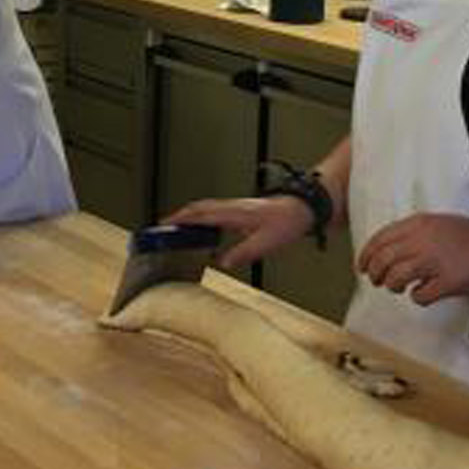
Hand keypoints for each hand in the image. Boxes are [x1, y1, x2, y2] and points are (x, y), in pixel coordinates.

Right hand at [165, 197, 315, 271]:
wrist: (304, 208)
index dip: (180, 219)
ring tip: (180, 226)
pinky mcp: (243, 209)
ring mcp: (237, 206)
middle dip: (180, 216)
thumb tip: (222, 262)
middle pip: (199, 208)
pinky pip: (216, 210)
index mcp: (234, 213)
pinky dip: (204, 216)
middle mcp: (233, 207)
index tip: (164, 224)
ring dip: (191, 215)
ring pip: (207, 207)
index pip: (200, 214)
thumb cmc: (288, 222)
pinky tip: (207, 227)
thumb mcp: (265, 243)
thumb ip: (242, 253)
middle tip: (165, 225)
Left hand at [355, 213, 468, 305]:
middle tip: (376, 280)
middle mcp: (423, 240)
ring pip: (396, 278)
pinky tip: (423, 294)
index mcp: (419, 224)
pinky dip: (418, 298)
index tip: (362, 265)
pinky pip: (420, 296)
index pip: (380, 239)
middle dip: (375, 273)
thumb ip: (412, 233)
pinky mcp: (448, 282)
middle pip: (383, 260)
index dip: (366, 255)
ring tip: (399, 287)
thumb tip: (387, 250)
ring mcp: (435, 262)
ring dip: (393, 286)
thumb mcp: (437, 223)